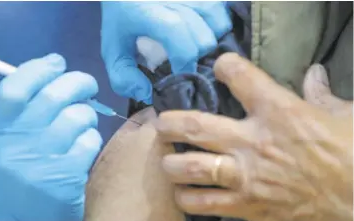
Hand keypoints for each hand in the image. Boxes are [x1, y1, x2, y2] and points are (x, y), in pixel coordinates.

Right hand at [0, 54, 102, 220]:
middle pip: (54, 95)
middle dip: (79, 82)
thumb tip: (55, 70)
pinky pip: (90, 141)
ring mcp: (41, 161)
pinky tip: (84, 148)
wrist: (20, 219)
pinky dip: (91, 139)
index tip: (57, 62)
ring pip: (78, 116)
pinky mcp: (66, 177)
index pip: (14, 87)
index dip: (39, 68)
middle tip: (88, 85)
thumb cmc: (16, 171)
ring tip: (82, 124)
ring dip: (87, 115)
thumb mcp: (6, 141)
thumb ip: (22, 109)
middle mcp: (16, 143)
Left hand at [101, 1, 231, 103]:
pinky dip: (218, 24)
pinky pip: (225, 10)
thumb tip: (149, 94)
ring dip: (210, 39)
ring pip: (220, 25)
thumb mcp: (112, 49)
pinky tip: (203, 29)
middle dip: (196, 57)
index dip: (184, 66)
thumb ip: (123, 77)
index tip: (179, 76)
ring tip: (194, 43)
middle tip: (184, 61)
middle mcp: (176, 0)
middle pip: (205, 40)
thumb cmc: (121, 17)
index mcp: (150, 13)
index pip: (182, 43)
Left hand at [154, 53, 352, 220]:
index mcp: (279, 112)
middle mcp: (254, 143)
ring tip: (167, 162)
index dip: (225, 67)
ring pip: (192, 168)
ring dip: (172, 164)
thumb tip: (314, 74)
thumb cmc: (351, 153)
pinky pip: (206, 205)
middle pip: (196, 126)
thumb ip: (320, 94)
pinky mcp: (248, 207)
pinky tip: (185, 195)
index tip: (220, 67)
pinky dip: (189, 200)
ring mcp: (247, 177)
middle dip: (171, 123)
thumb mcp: (342, 116)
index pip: (241, 78)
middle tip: (162, 123)